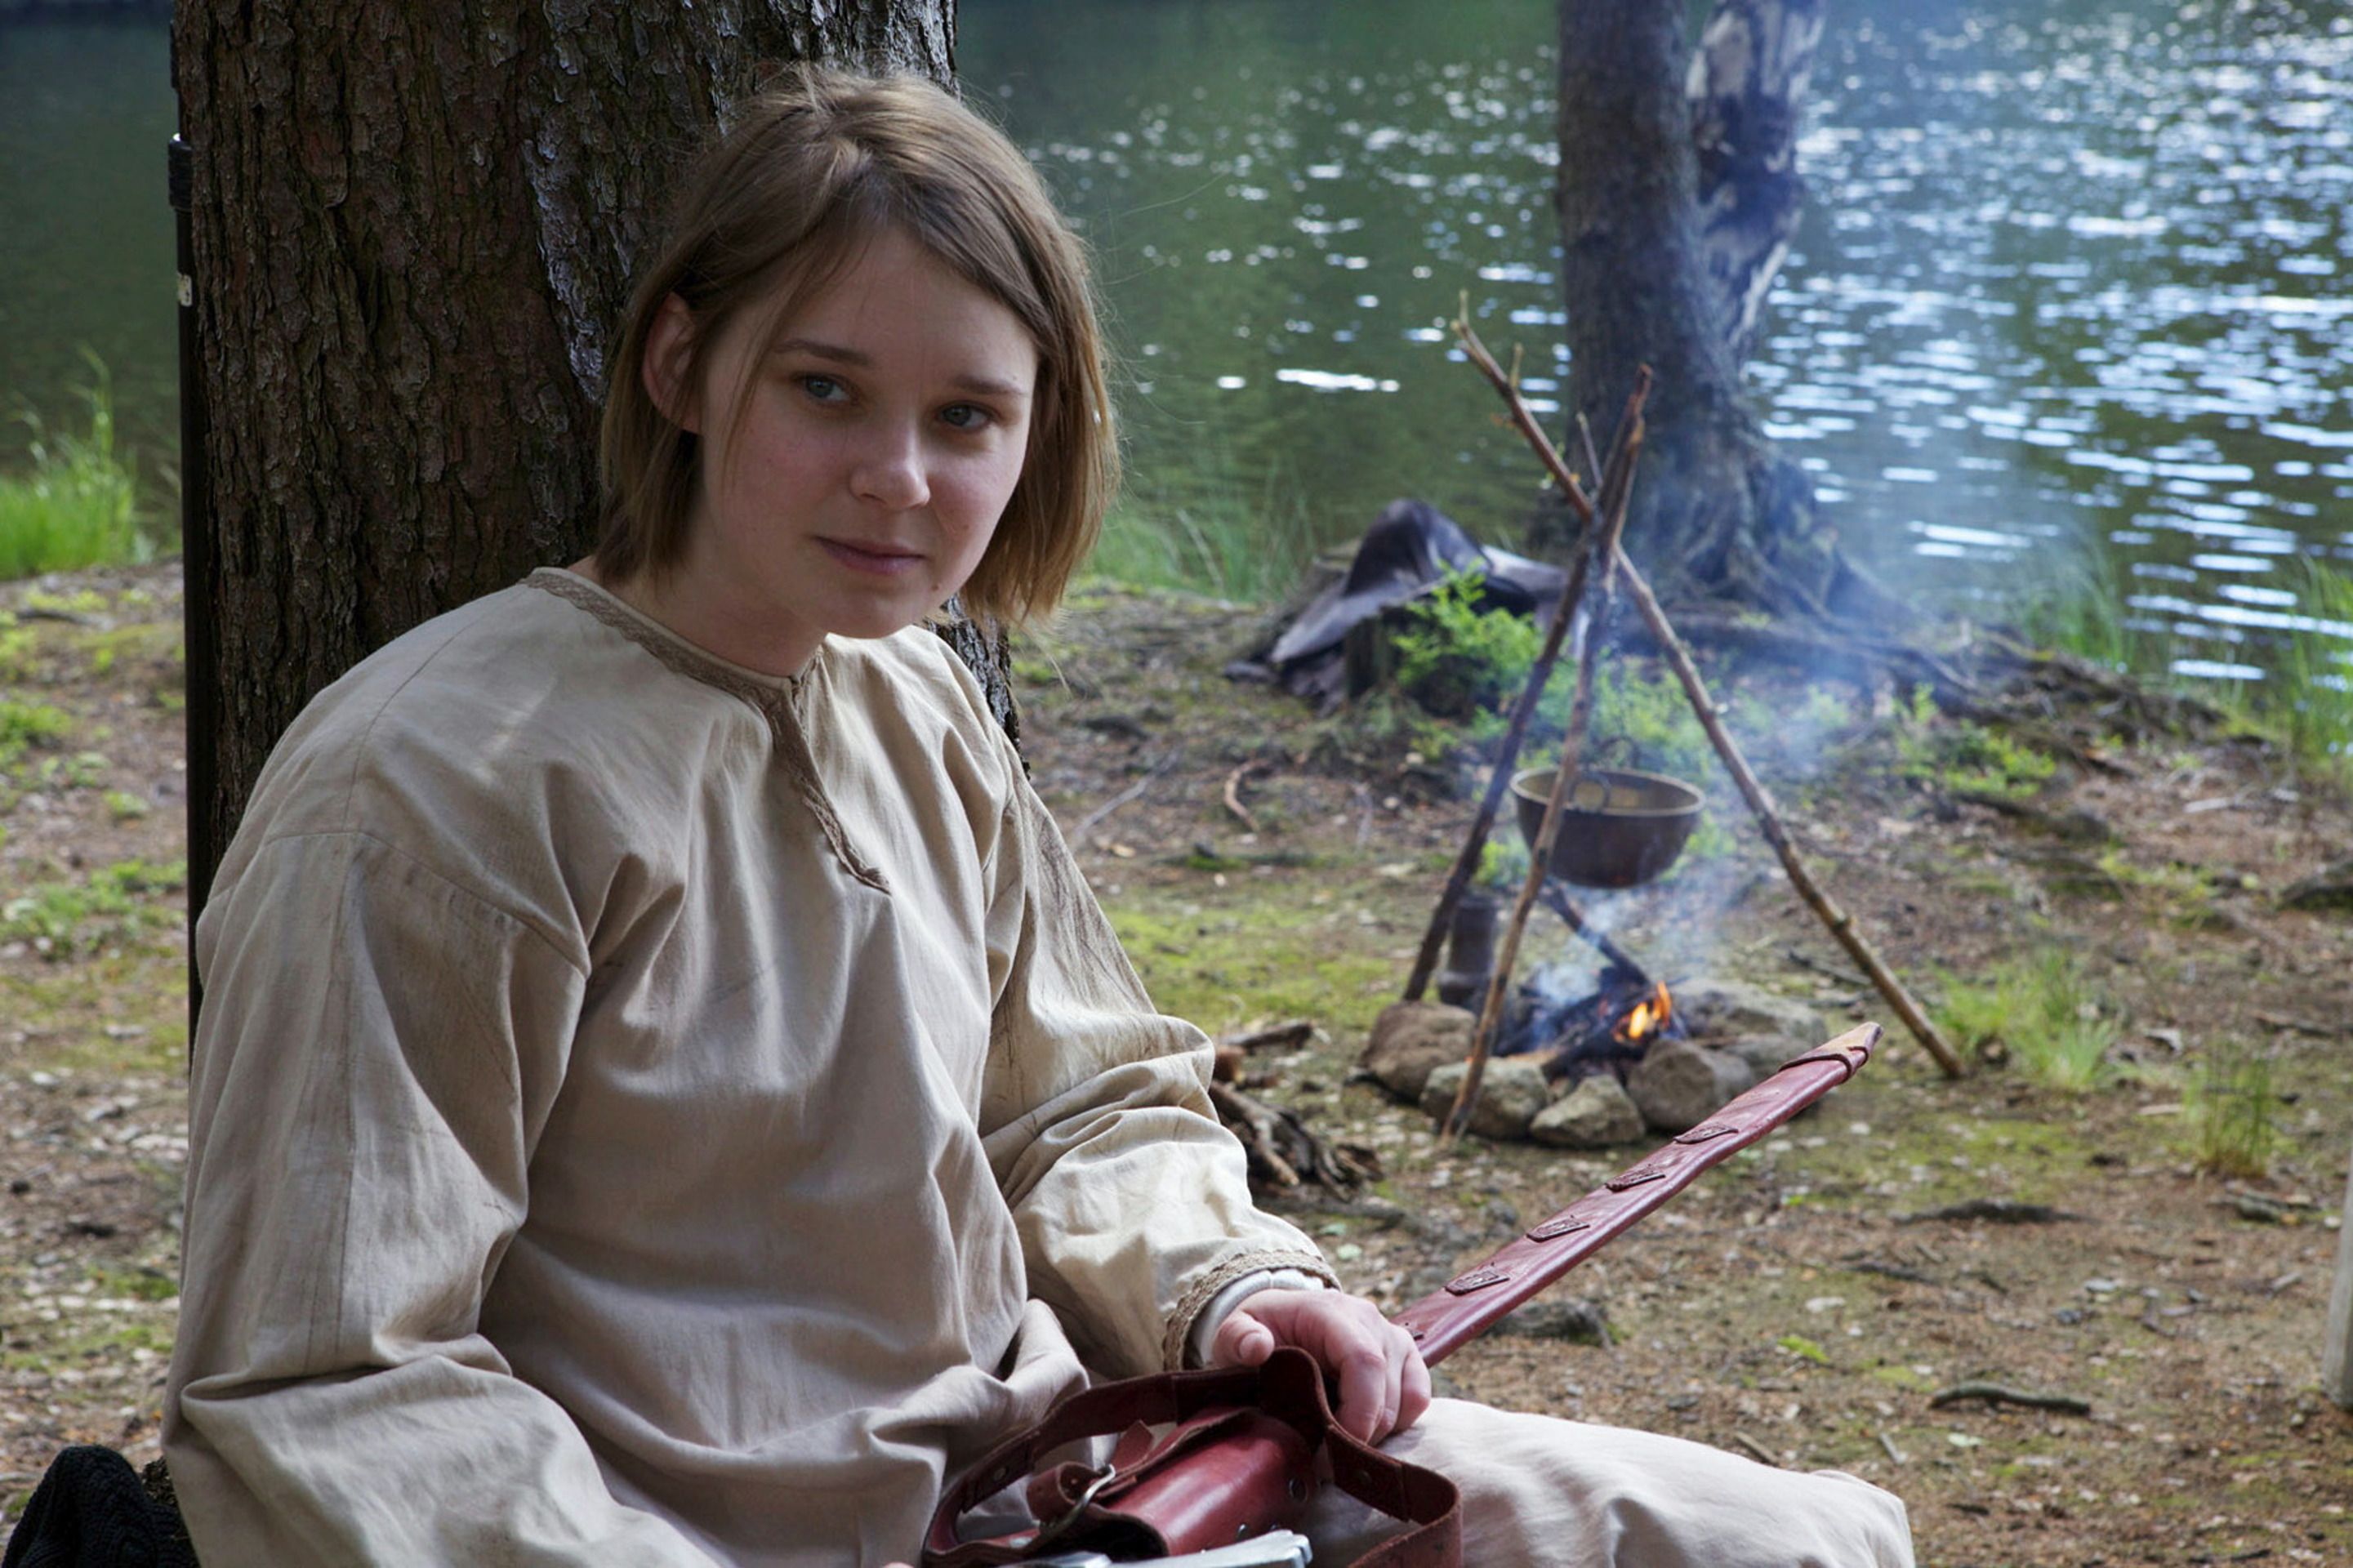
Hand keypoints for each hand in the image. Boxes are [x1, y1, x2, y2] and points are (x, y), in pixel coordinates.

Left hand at [1207, 1287, 1430, 1444]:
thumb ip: (1239, 1338)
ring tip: (1338, 1446)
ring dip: (1376, 1435)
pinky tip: (1363, 1431)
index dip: (1356, 1414)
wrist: (1280, 1320)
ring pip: (1406, 1402)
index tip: (1329, 1452)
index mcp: (1332, 1312)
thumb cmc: (1259, 1330)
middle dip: (1360, 1437)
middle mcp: (1371, 1321)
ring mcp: (1393, 1338)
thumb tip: (1257, 1347)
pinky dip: (1398, 1424)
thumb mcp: (1235, 1331)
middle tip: (1325, 1463)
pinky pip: (1419, 1399)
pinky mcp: (1406, 1357)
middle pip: (1386, 1393)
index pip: (1364, 1362)